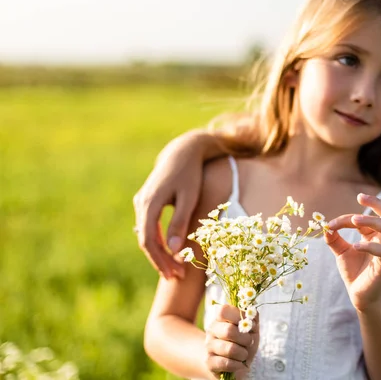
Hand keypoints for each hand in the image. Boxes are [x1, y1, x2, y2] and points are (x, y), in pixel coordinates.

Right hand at [133, 132, 203, 279]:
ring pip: (146, 235)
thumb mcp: (189, 198)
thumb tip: (173, 251)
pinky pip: (148, 227)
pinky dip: (157, 241)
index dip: (160, 260)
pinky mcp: (146, 202)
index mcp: (150, 203)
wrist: (182, 152)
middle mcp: (141, 203)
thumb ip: (180, 223)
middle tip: (176, 277)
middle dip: (160, 261)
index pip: (149, 241)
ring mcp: (141, 202)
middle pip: (145, 241)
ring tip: (174, 269)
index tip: (175, 274)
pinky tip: (169, 253)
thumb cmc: (190, 174)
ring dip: (159, 253)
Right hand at [204, 305, 259, 376]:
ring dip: (242, 353)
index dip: (239, 316)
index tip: (249, 325)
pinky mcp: (209, 362)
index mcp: (220, 318)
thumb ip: (252, 318)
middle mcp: (212, 330)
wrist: (233, 362)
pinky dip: (237, 365)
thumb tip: (251, 313)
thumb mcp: (251, 328)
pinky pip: (226, 363)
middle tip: (249, 342)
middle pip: (228, 331)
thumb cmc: (243, 342)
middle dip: (245, 339)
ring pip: (229, 349)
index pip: (223, 311)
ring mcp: (209, 346)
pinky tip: (238, 364)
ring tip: (244, 354)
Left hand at [325, 193, 380, 311]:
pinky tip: (355, 246)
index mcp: (374, 236)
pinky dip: (369, 246)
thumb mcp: (341, 252)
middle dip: (377, 203)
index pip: (364, 219)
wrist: (360, 297)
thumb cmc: (354, 273)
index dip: (346, 218)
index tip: (330, 224)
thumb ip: (334, 239)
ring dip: (372, 221)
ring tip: (354, 220)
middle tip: (361, 197)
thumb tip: (325, 226)